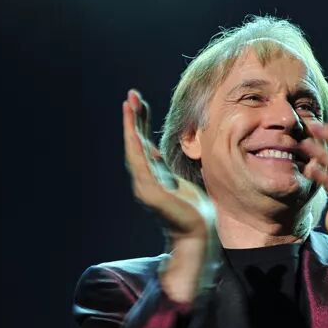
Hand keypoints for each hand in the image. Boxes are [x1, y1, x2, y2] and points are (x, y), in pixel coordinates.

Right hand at [123, 89, 216, 246]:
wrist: (198, 233)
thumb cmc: (192, 210)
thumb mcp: (177, 179)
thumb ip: (163, 166)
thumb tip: (154, 151)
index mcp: (151, 174)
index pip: (142, 143)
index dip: (139, 122)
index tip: (138, 102)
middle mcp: (144, 178)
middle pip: (135, 142)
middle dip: (133, 118)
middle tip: (131, 94)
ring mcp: (144, 185)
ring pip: (134, 149)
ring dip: (131, 126)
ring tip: (129, 104)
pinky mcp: (150, 192)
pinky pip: (140, 164)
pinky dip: (135, 146)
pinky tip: (133, 130)